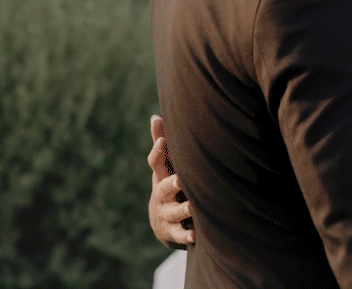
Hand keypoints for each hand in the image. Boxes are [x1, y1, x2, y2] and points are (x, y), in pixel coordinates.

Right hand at [148, 114, 195, 247]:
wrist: (163, 223)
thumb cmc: (168, 185)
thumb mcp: (164, 167)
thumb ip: (162, 144)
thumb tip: (155, 116)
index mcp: (161, 176)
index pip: (156, 163)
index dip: (158, 152)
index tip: (161, 141)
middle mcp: (162, 195)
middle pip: (165, 188)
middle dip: (172, 183)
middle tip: (181, 179)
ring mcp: (166, 214)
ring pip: (175, 212)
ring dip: (183, 209)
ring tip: (192, 206)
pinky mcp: (174, 232)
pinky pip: (181, 234)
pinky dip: (187, 235)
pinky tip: (195, 234)